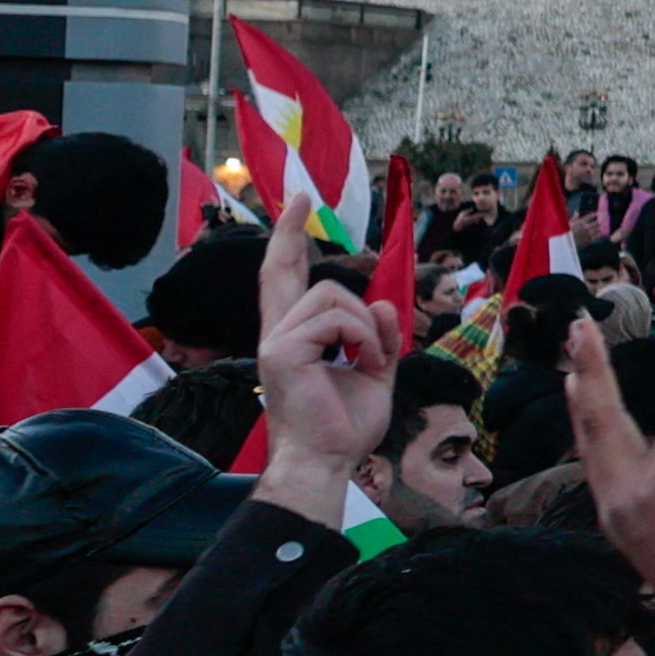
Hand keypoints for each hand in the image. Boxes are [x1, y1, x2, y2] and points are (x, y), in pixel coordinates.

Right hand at [250, 197, 398, 515]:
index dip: (289, 245)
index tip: (296, 210)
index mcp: (295, 339)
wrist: (328, 460)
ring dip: (366, 326)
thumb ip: (379, 338)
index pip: (286, 283)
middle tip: (298, 195)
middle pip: (280, 272)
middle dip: (289, 231)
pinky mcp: (282, 350)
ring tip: (368, 360)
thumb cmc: (345, 426)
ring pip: (334, 295)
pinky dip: (363, 339)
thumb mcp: (375, 374)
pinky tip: (361, 363)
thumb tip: (379, 303)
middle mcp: (278, 334)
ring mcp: (275, 341)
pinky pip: (339, 320)